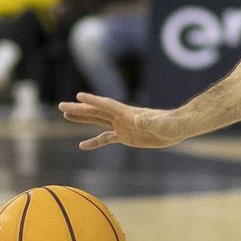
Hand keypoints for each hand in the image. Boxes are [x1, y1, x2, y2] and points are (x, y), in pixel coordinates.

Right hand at [58, 93, 185, 149]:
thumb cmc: (173, 125)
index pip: (107, 105)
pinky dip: (94, 141)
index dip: (94, 101)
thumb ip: (149, 123)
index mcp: (129, 113)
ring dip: (82, 118)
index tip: (78, 96)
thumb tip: (137, 121)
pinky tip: (82, 145)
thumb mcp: (162, 125)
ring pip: (97, 121)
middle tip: (61, 106)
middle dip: (79, 109)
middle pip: (96, 111)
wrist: (178, 128)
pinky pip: (106, 138)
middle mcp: (122, 117)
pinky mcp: (126, 136)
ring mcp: (122, 126)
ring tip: (65, 115)